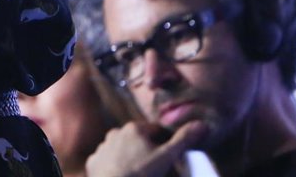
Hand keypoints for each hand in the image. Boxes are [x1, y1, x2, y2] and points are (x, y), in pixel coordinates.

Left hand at [86, 120, 206, 176]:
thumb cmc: (142, 172)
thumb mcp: (167, 157)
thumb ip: (183, 140)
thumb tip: (202, 124)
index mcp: (134, 128)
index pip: (155, 131)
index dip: (165, 143)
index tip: (169, 156)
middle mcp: (115, 132)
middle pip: (137, 140)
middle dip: (147, 150)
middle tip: (155, 168)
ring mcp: (102, 147)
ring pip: (121, 150)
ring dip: (130, 158)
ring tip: (139, 173)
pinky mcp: (93, 162)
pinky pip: (107, 162)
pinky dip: (115, 168)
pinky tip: (122, 176)